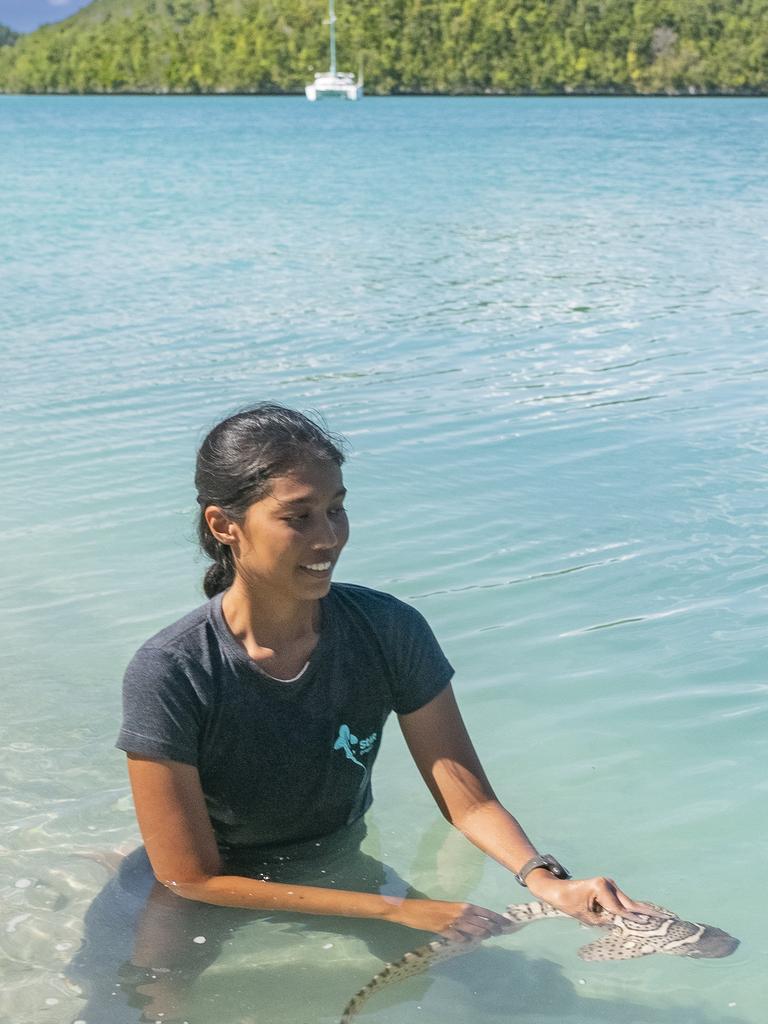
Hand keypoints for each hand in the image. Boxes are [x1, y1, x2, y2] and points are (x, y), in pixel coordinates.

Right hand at [385, 897, 509, 939]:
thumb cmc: (431, 907)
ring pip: (474, 931)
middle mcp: (460, 913)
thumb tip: (476, 921)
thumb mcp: (449, 907)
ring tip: (489, 936)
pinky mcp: (444, 931)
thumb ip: (462, 914)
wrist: (412, 909)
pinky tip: (468, 942)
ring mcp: (453, 923)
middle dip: (493, 928)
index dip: (497, 918)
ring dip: (483, 934)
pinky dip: (465, 940)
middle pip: (483, 923)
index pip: (485, 912)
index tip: (506, 923)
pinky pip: (459, 938)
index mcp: (463, 905)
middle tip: (500, 932)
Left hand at [524, 871, 658, 926]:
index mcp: (601, 887)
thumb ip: (605, 921)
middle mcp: (608, 883)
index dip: (634, 920)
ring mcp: (609, 884)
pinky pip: (622, 901)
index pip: (620, 909)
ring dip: (641, 910)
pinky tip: (647, 913)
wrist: (556, 889)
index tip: (651, 925)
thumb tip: (621, 925)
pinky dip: (632, 908)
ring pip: (627, 902)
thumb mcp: (586, 916)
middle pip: (629, 903)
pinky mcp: (609, 888)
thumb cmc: (568, 902)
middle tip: (666, 918)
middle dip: (646, 912)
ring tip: (662, 917)